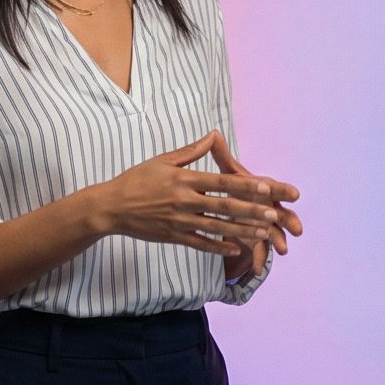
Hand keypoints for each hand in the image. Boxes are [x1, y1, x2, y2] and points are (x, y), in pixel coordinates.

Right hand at [94, 131, 300, 261]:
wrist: (111, 207)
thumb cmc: (137, 179)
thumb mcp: (163, 160)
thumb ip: (191, 151)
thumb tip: (213, 135)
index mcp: (184, 179)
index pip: (221, 182)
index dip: (245, 186)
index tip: (266, 187)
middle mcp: (184, 201)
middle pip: (224, 206)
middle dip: (251, 210)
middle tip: (273, 214)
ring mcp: (179, 221)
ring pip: (217, 227)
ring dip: (242, 230)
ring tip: (263, 233)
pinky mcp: (173, 236)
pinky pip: (200, 243)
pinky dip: (219, 247)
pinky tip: (236, 249)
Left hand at [215, 136, 302, 283]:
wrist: (235, 209)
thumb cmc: (234, 188)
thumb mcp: (227, 174)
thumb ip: (222, 157)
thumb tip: (214, 135)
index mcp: (262, 190)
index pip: (274, 188)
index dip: (284, 192)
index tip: (295, 194)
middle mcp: (268, 207)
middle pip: (281, 213)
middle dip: (289, 221)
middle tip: (298, 229)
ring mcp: (264, 225)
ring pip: (274, 234)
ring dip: (279, 242)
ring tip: (284, 251)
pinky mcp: (257, 240)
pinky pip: (259, 252)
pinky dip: (259, 260)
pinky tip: (256, 270)